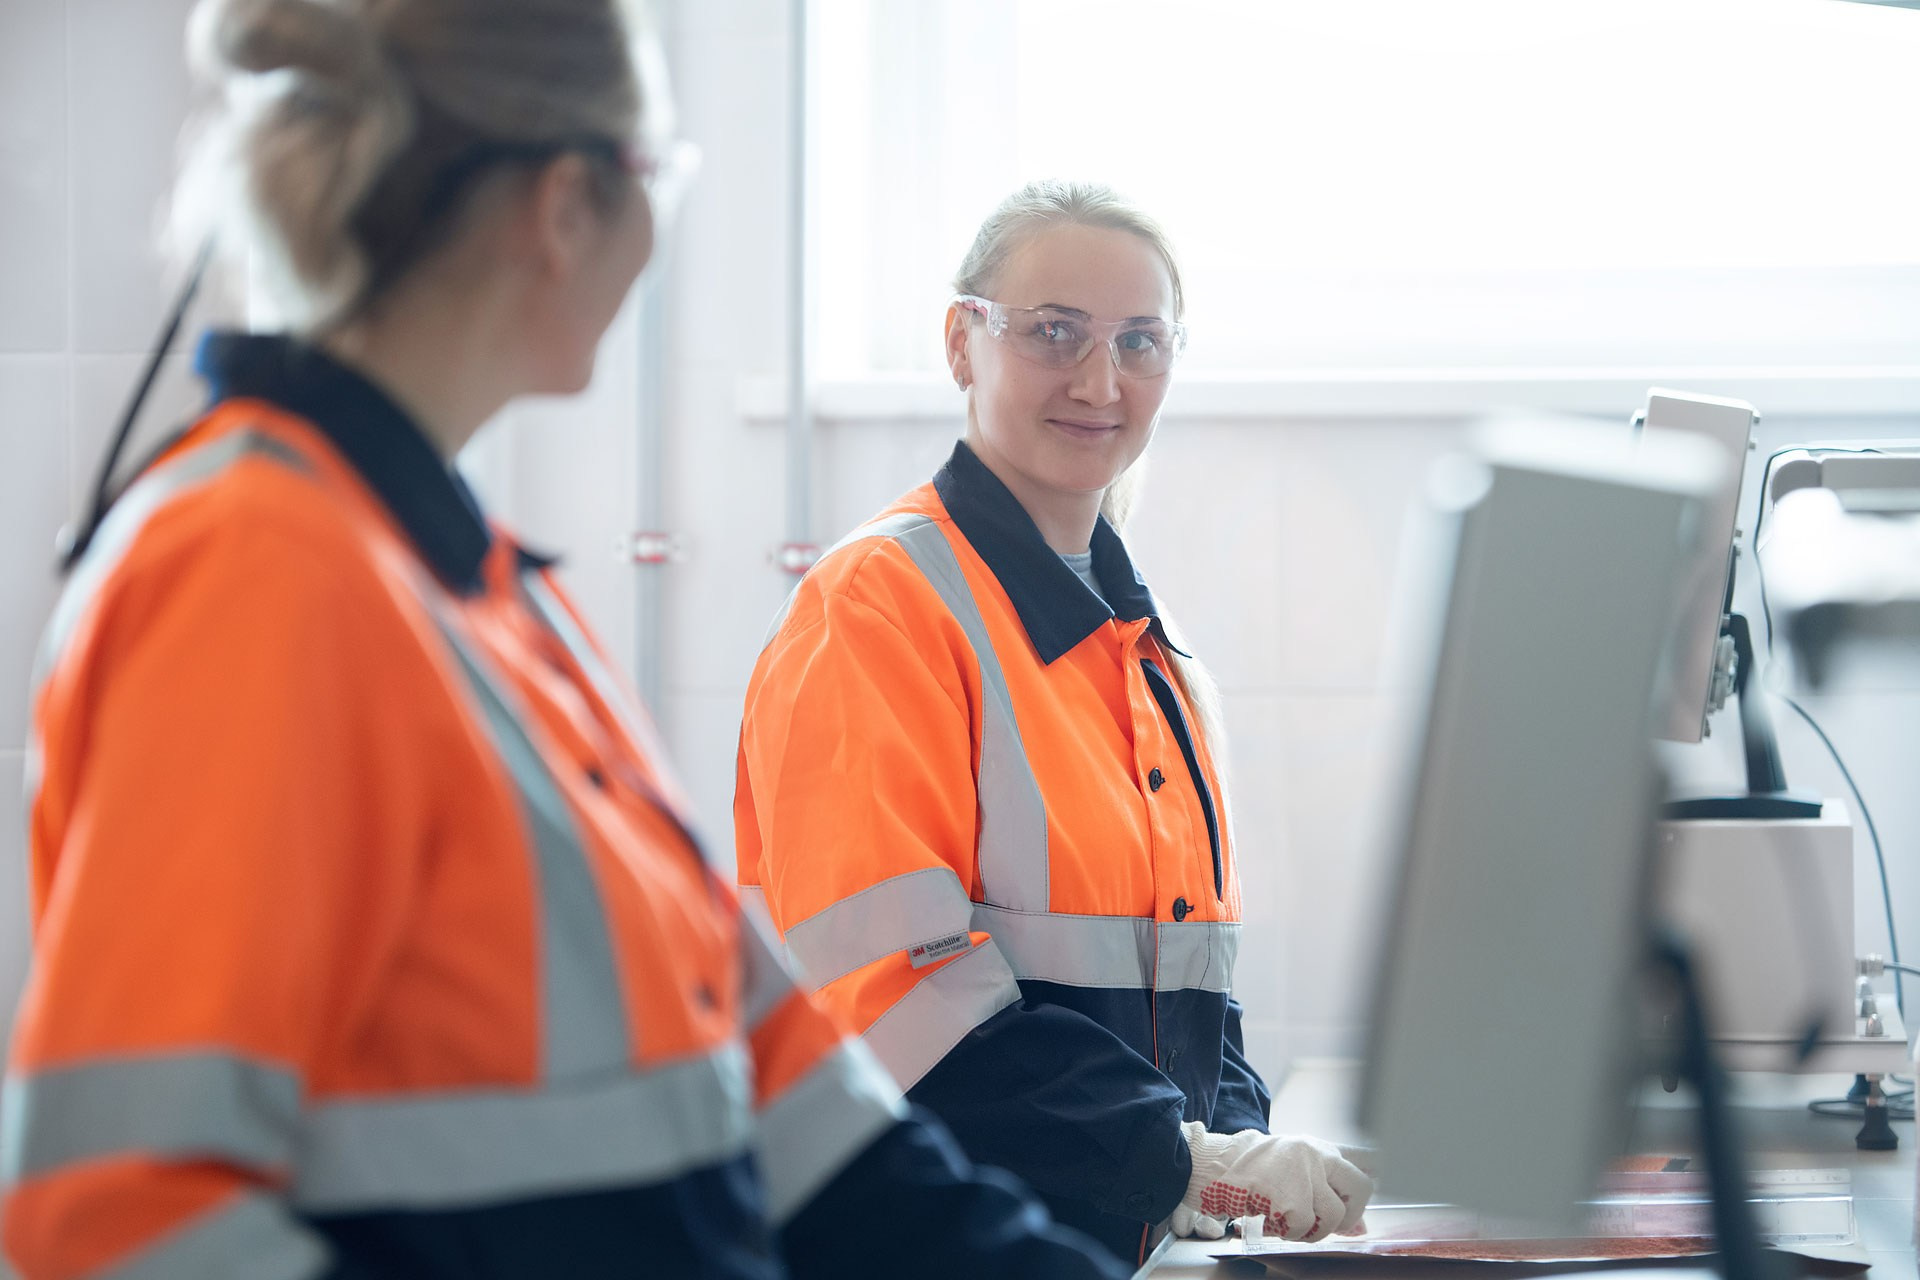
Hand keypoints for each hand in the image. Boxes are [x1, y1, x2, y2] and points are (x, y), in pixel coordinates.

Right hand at [1176, 1123, 1373, 1242]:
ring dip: (1312, 1229)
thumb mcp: (1291, 1169)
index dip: (1380, 1169)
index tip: (1386, 1178)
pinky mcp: (1290, 1195)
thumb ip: (1326, 1191)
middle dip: (1350, 1213)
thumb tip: (1360, 1227)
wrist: (1212, 1164)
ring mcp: (1304, 1172)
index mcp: (1318, 1146)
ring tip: (1286, 1220)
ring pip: (1333, 1216)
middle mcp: (1316, 1153)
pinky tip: (1270, 1219)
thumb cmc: (1250, 1168)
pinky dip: (1287, 1231)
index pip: (1364, 1153)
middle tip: (1327, 1221)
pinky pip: (1304, 1226)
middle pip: (1361, 1187)